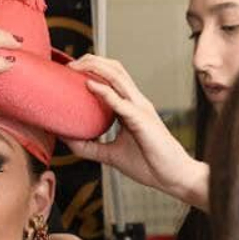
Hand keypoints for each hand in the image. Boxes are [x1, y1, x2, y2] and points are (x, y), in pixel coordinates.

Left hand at [65, 54, 209, 209]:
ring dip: (95, 68)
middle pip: (114, 69)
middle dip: (91, 61)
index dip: (92, 68)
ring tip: (75, 67)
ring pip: (118, 77)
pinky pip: (121, 102)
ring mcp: (140, 108)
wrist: (173, 178)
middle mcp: (136, 102)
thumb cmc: (148, 165)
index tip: (69, 71)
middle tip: (68, 65)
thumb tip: (65, 139)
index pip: (112, 78)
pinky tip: (89, 85)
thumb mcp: (111, 155)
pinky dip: (104, 91)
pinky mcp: (142, 120)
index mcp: (131, 107)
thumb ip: (90, 147)